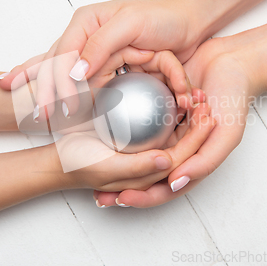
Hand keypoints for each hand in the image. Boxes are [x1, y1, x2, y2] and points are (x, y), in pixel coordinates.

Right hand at [0, 0, 206, 118]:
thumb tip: (75, 69)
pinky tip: (57, 107)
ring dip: (51, 94)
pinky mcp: (108, 66)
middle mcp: (86, 37)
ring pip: (65, 75)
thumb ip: (101, 43)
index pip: (62, 54)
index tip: (64, 108)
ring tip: (37, 118)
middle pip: (57, 66)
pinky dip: (70, 94)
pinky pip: (85, 82)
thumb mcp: (130, 24)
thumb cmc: (162, 19)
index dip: (59, 83)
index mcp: (86, 22)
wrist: (187, 24)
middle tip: (38, 118)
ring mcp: (96, 53)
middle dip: (46, 92)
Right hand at [54, 104, 215, 196]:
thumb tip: (168, 161)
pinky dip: (169, 107)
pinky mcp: (136, 137)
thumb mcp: (107, 168)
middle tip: (205, 101)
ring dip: (187, 116)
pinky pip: (158, 122)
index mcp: (151, 176)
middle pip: (183, 144)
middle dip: (199, 126)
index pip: (183, 158)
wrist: (60, 157)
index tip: (206, 115)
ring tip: (195, 93)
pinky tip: (173, 91)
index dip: (198, 137)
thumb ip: (138, 169)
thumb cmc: (80, 165)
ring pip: (174, 132)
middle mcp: (152, 163)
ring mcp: (145, 149)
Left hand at [94, 37, 261, 206]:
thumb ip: (204, 163)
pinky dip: (124, 129)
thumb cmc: (236, 100)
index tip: (118, 198)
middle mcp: (177, 148)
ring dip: (118, 162)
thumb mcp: (226, 135)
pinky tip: (104, 131)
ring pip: (139, 150)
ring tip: (93, 167)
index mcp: (193, 161)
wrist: (233, 62)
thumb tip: (174, 183)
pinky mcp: (160, 110)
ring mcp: (168, 129)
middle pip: (146, 174)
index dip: (142, 197)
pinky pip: (139, 123)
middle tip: (96, 194)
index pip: (163, 187)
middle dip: (121, 187)